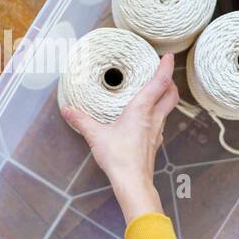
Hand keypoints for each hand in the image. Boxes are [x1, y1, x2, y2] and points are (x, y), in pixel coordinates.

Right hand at [62, 53, 178, 221]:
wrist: (133, 182)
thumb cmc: (118, 158)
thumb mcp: (96, 136)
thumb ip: (82, 120)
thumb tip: (67, 110)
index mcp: (142, 110)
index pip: (160, 83)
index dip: (165, 67)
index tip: (167, 56)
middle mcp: (154, 118)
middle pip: (171, 95)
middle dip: (170, 82)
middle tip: (163, 73)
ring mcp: (157, 131)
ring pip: (168, 108)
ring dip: (165, 97)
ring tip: (154, 92)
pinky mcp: (154, 143)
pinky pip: (161, 122)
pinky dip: (158, 113)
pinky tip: (146, 118)